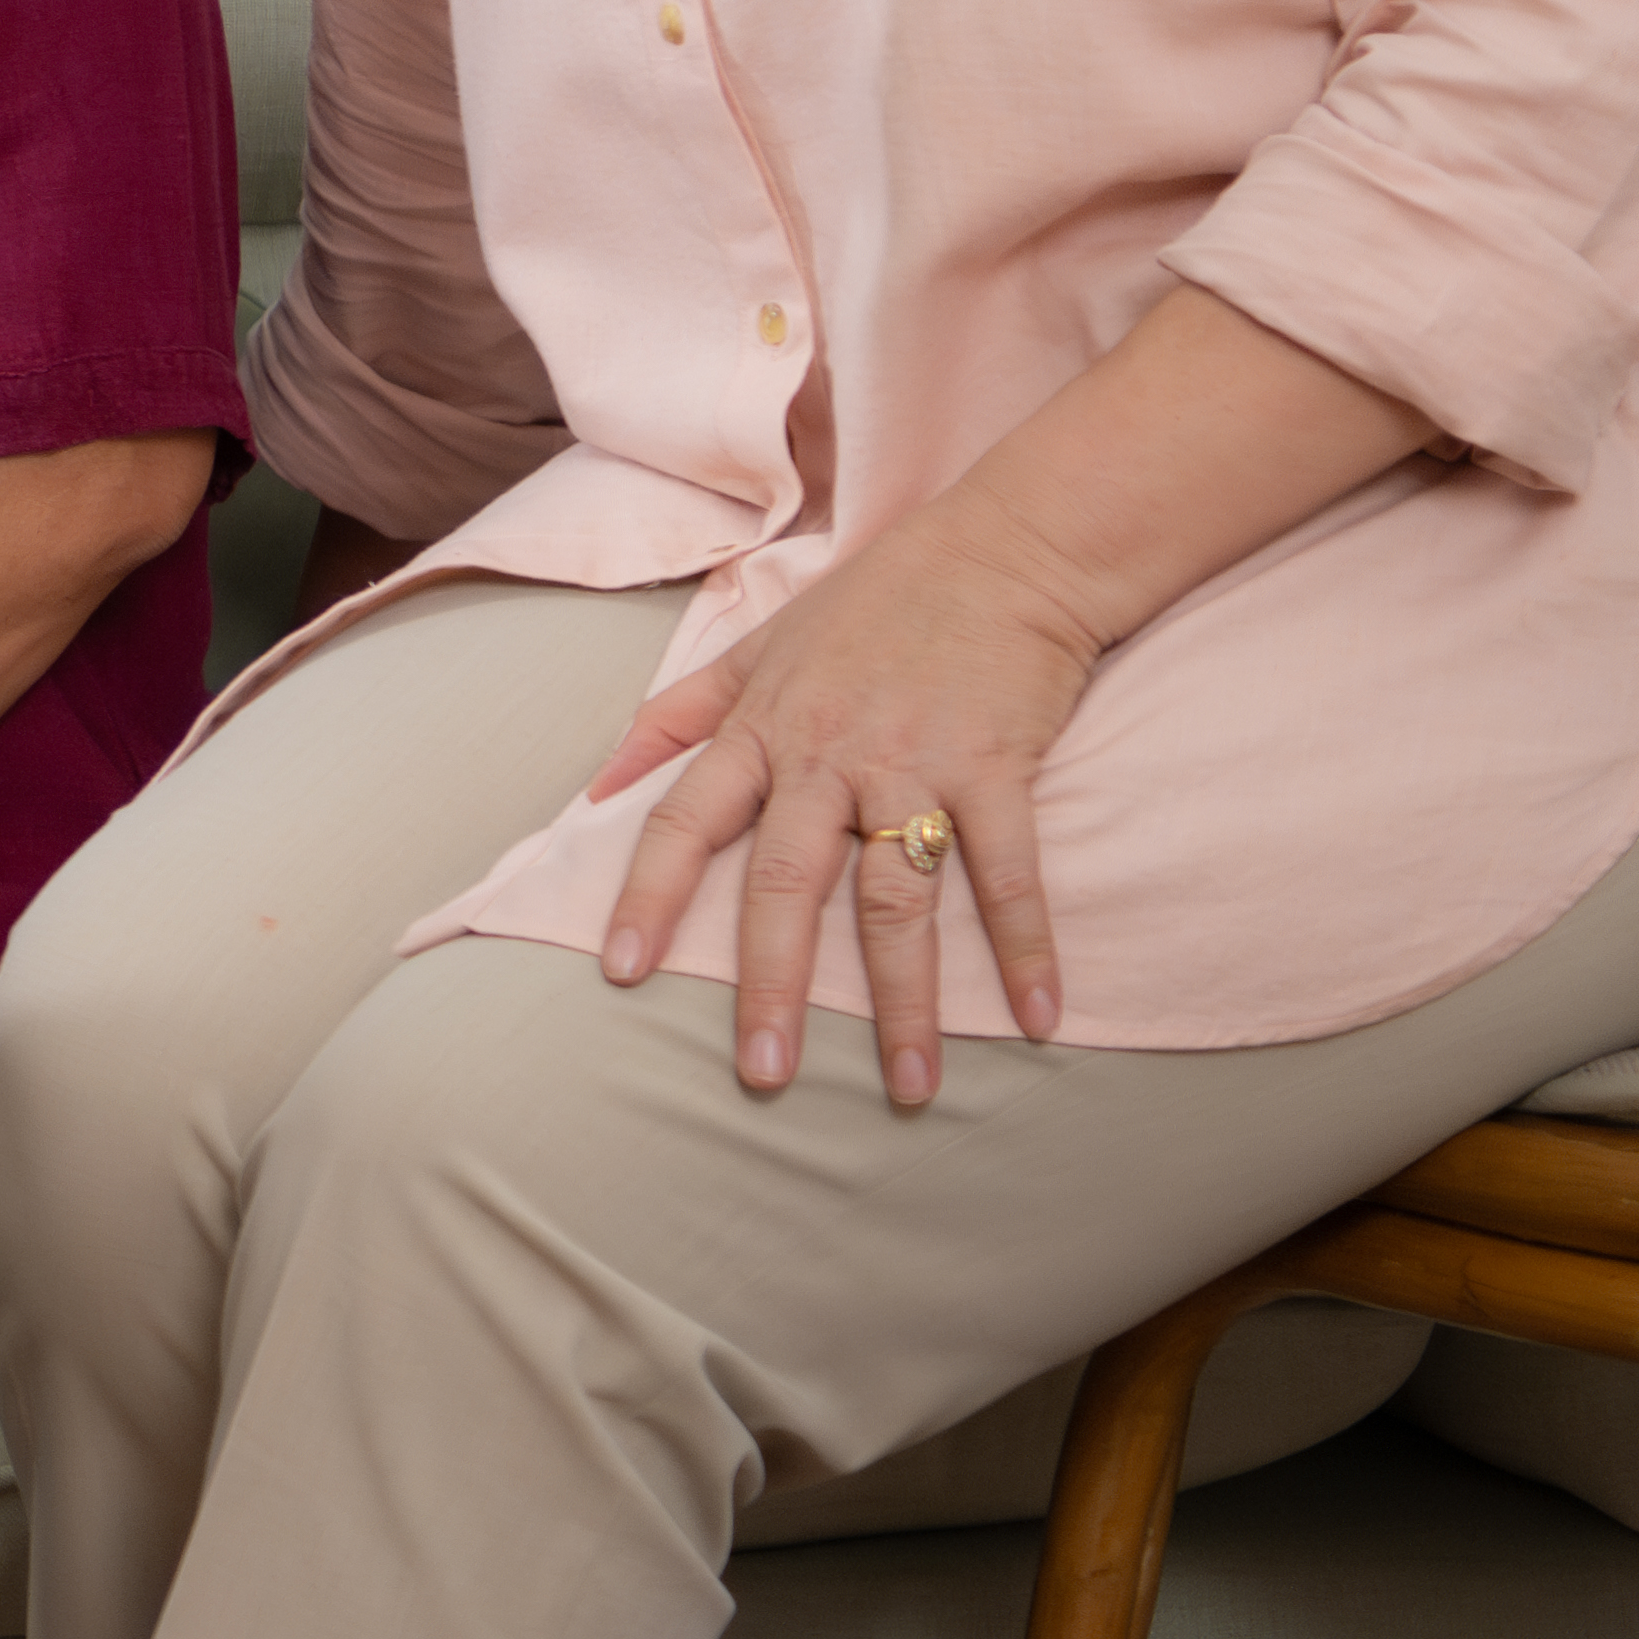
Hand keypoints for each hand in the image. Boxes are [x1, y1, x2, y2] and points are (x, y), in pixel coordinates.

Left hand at [593, 521, 1104, 1104]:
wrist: (1004, 550)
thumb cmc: (877, 603)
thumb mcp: (759, 645)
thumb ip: (678, 715)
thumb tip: (596, 782)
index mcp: (762, 728)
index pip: (684, 819)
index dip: (647, 894)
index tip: (618, 970)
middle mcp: (827, 753)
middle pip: (786, 882)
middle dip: (771, 983)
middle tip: (761, 1073)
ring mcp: (914, 763)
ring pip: (897, 898)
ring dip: (903, 1000)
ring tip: (906, 1088)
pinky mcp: (996, 767)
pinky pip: (1007, 871)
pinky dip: (1028, 946)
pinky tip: (1041, 1019)